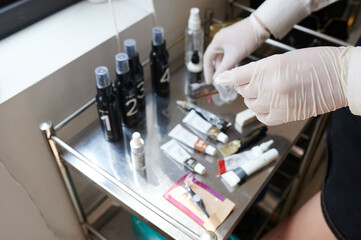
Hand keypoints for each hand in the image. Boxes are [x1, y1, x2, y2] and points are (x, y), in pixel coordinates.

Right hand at [203, 14, 269, 83]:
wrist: (261, 25)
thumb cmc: (247, 37)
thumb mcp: (234, 56)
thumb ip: (224, 68)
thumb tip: (217, 78)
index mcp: (217, 41)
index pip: (207, 58)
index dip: (207, 71)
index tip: (209, 81)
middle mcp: (221, 39)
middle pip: (216, 58)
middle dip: (218, 69)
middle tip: (222, 79)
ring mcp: (229, 39)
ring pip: (224, 57)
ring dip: (226, 66)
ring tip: (229, 76)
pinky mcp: (236, 40)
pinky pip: (231, 53)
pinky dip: (232, 61)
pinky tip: (236, 68)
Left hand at [215, 47, 348, 124]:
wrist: (340, 77)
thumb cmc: (316, 63)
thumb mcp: (283, 58)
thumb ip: (260, 69)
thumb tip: (240, 77)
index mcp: (270, 67)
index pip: (238, 75)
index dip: (227, 78)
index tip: (220, 79)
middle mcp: (270, 86)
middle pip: (243, 90)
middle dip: (246, 86)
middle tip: (257, 82)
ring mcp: (276, 103)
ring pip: (250, 104)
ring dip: (254, 98)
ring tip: (268, 91)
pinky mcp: (283, 116)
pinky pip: (261, 116)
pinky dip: (261, 111)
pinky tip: (269, 104)